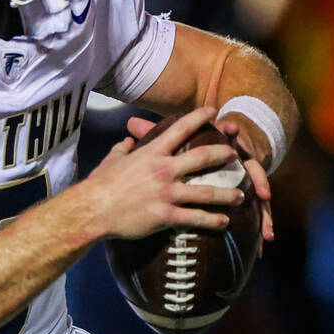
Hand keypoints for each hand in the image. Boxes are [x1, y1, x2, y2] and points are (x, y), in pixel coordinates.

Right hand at [80, 106, 243, 239]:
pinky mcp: (166, 215)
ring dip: (228, 193)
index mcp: (151, 153)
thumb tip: (127, 140)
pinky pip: (196, 218)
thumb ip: (123, 148)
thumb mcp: (112, 159)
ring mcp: (167, 193)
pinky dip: (213, 220)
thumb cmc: (100, 183)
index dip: (199, 118)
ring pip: (207, 191)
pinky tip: (225, 222)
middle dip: (223, 154)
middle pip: (203, 158)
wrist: (92, 209)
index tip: (213, 112)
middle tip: (236, 155)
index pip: (180, 129)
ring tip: (241, 196)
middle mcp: (164, 170)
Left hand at [216, 113, 273, 247]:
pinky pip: (250, 213)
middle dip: (265, 212)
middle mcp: (248, 175)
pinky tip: (257, 247)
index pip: (256, 171)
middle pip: (261, 195)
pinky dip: (255, 227)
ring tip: (267, 239)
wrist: (223, 138)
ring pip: (259, 206)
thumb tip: (230, 125)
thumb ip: (226, 131)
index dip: (260, 182)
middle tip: (268, 230)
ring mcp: (246, 186)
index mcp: (243, 161)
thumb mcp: (221, 133)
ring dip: (263, 222)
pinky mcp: (242, 196)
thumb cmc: (217, 137)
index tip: (265, 194)